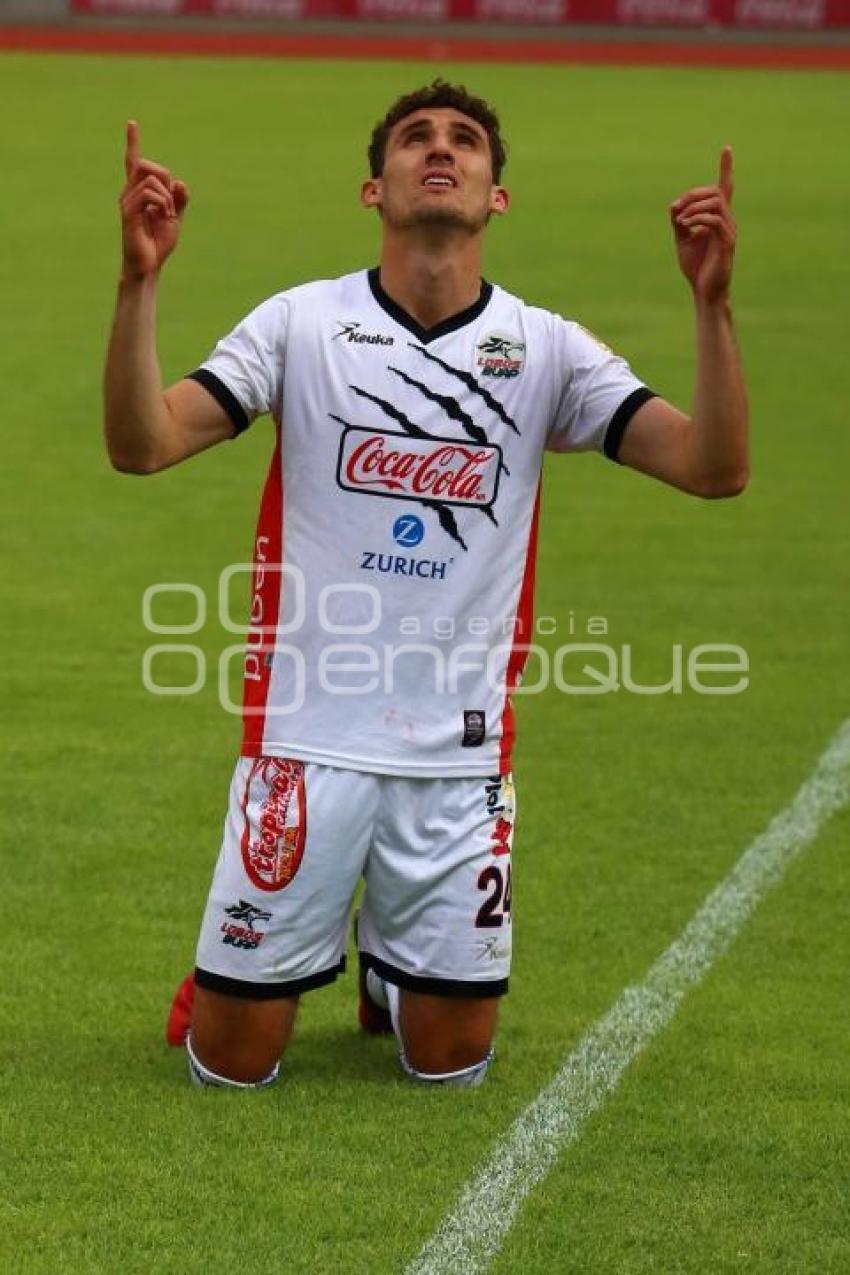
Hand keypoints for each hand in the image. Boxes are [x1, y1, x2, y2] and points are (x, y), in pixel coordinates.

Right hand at [119, 120, 188, 280]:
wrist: (148, 266)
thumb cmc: (158, 244)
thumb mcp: (174, 219)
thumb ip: (179, 200)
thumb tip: (180, 182)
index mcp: (139, 192)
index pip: (134, 163)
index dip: (133, 143)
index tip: (132, 123)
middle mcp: (129, 193)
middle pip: (147, 165)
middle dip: (165, 176)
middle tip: (172, 202)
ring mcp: (127, 201)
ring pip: (151, 178)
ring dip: (167, 196)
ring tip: (167, 215)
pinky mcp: (128, 212)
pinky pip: (149, 193)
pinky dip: (163, 203)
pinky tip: (164, 216)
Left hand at [670, 147, 735, 304]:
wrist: (705, 291)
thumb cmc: (696, 267)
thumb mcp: (682, 240)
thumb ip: (679, 222)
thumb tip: (674, 206)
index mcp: (718, 218)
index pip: (724, 189)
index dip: (726, 168)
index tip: (727, 148)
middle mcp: (727, 221)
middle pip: (715, 192)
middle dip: (693, 195)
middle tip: (675, 210)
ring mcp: (728, 231)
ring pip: (716, 203)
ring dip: (694, 207)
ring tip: (679, 221)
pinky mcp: (726, 243)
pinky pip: (715, 221)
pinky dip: (698, 219)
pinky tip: (685, 226)